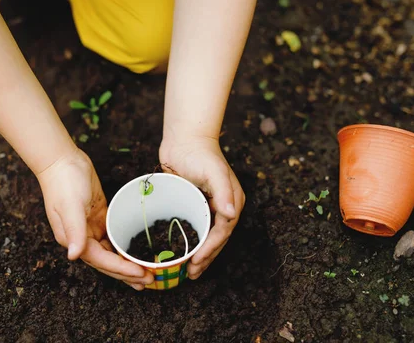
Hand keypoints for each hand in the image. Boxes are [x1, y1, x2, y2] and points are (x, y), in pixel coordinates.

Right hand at [36, 148, 153, 289]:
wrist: (62, 160)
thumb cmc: (64, 182)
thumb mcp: (71, 206)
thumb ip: (74, 230)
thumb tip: (73, 255)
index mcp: (73, 239)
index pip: (101, 261)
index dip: (121, 270)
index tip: (141, 274)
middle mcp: (81, 238)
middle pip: (107, 262)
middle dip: (127, 273)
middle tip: (149, 280)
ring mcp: (89, 228)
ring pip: (111, 252)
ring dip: (126, 263)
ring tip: (144, 273)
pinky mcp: (98, 217)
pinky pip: (112, 237)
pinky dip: (123, 247)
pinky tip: (135, 252)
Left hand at [159, 136, 244, 279]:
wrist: (185, 138)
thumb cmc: (200, 152)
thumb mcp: (213, 170)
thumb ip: (223, 191)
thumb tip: (231, 214)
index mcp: (232, 201)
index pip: (222, 231)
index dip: (211, 249)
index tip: (197, 262)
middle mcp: (223, 206)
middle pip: (216, 238)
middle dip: (206, 258)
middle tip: (192, 274)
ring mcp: (209, 206)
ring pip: (206, 236)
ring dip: (199, 254)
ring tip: (189, 271)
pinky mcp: (195, 203)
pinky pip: (195, 227)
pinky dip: (190, 241)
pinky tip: (181, 250)